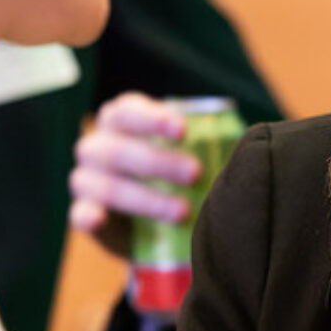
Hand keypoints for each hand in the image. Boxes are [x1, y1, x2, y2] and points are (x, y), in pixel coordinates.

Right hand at [67, 92, 200, 257]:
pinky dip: (88, 216)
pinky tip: (99, 218)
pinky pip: (79, 214)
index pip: (129, 112)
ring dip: (146, 198)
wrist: (149, 217)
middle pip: (120, 150)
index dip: (154, 119)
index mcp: (120, 120)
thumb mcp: (188, 149)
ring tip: (183, 211)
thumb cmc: (173, 169)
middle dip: (160, 162)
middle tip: (196, 173)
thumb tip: (250, 144)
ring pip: (108, 186)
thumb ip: (207, 141)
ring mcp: (85, 180)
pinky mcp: (83, 213)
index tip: (183, 131)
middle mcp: (97, 146)